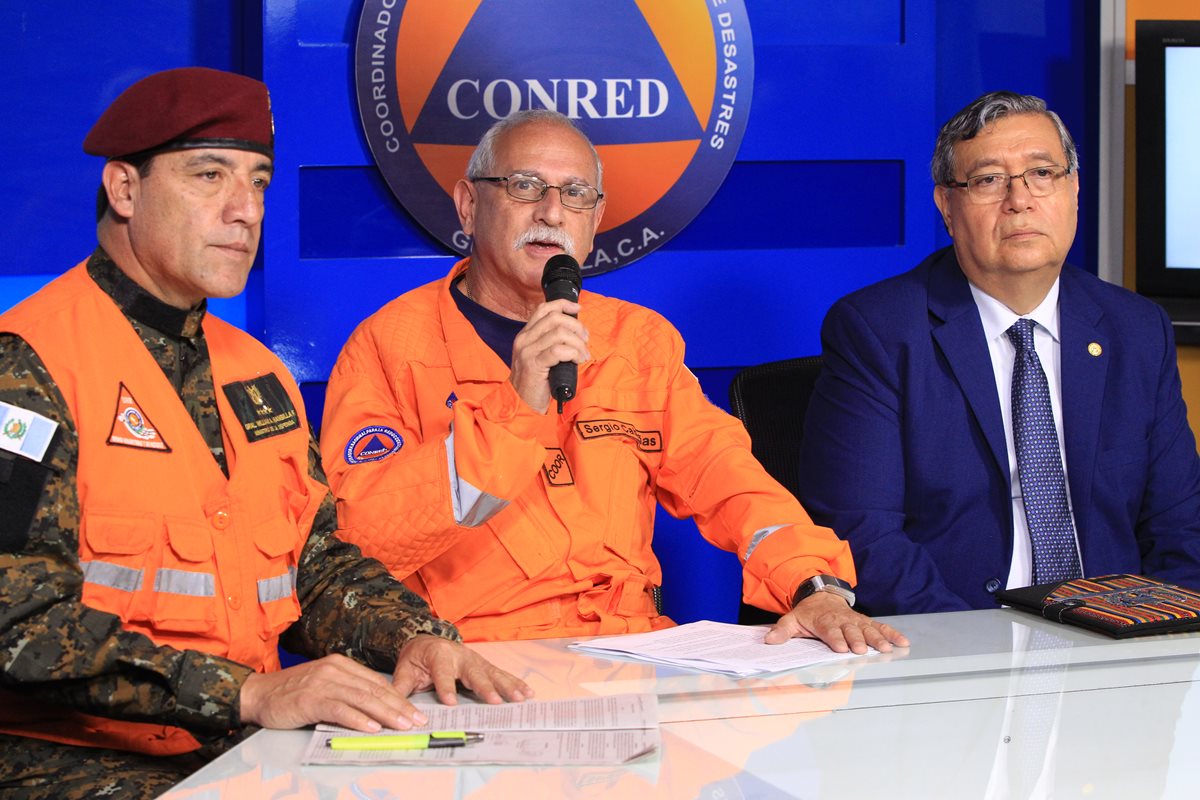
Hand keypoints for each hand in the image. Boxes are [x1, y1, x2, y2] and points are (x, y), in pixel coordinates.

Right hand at [239, 653, 428, 731]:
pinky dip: (358, 719)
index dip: (398, 698)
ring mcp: (323, 683)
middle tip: (417, 720)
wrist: (257, 694)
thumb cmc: (290, 694)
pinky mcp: (311, 698)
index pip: (377, 682)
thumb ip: (347, 692)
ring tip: (402, 725)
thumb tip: (376, 708)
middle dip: (399, 707)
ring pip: (362, 699)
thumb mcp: (323, 685)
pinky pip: (340, 709)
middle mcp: (334, 670)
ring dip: (386, 714)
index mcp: (340, 664)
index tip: (414, 711)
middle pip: (374, 690)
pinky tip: (372, 727)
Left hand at [391, 635, 533, 705]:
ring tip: (520, 698)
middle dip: (485, 687)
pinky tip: (527, 692)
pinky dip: (515, 683)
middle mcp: (460, 655)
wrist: (427, 639)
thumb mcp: (405, 670)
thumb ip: (401, 688)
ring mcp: (475, 660)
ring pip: (493, 673)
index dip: (446, 687)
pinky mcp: (484, 665)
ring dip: (507, 686)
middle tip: (494, 701)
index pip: (442, 673)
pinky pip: (501, 674)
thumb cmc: (417, 658)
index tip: (450, 703)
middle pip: (474, 672)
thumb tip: (396, 710)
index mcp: (438, 655)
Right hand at [509, 299, 588, 412]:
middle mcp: (524, 339)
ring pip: (559, 333)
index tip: (578, 308)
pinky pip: (558, 351)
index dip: (563, 305)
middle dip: (576, 326)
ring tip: (583, 355)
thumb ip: (551, 342)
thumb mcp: (540, 356)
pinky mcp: (534, 365)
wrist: (521, 403)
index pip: (543, 309)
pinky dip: (573, 353)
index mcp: (525, 335)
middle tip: (585, 339)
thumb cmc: (535, 381)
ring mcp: (527, 352)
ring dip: (578, 343)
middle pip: (555, 318)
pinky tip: (577, 360)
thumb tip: (575, 331)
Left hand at [764, 592, 909, 653]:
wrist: (820, 596)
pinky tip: (902, 642)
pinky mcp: (866, 622)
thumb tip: (768, 640)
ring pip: (868, 630)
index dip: (834, 638)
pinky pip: (881, 627)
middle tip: (862, 649)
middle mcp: (842, 621)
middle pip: (851, 631)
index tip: (840, 647)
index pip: (829, 631)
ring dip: (878, 639)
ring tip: (887, 648)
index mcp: (823, 621)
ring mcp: (855, 621)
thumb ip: (782, 631)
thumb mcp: (791, 620)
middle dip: (857, 640)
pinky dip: (892, 634)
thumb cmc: (807, 614)